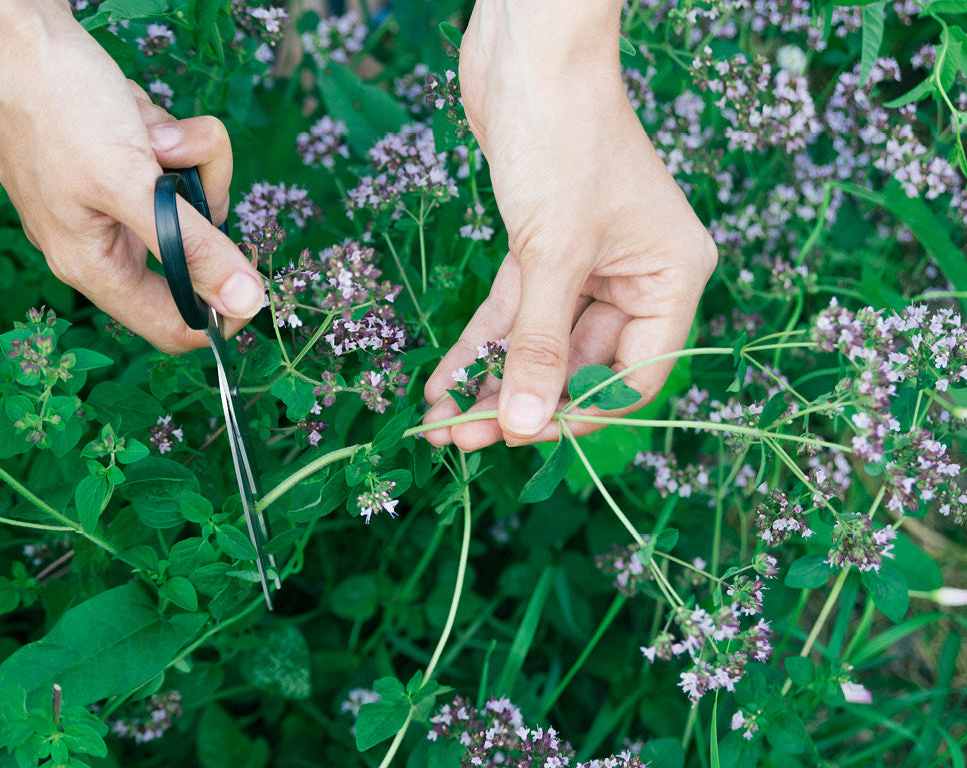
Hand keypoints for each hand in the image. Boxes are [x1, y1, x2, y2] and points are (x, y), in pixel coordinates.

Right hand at [0, 1, 263, 352]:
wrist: (20, 31)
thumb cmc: (56, 109)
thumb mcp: (129, 185)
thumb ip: (191, 247)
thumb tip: (247, 303)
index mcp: (96, 267)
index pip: (176, 326)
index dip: (222, 311)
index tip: (256, 277)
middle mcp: (109, 243)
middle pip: (198, 254)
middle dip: (205, 205)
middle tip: (181, 168)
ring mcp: (123, 202)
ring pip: (199, 201)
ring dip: (194, 161)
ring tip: (152, 134)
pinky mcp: (134, 167)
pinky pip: (185, 165)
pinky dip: (179, 137)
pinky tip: (143, 118)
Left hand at [423, 0, 716, 449]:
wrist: (529, 50)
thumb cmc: (564, 138)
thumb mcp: (553, 253)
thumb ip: (539, 345)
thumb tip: (525, 426)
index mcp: (669, 279)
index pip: (633, 377)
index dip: (577, 412)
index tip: (519, 435)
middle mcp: (635, 276)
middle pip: (576, 365)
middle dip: (516, 401)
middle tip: (459, 437)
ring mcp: (587, 262)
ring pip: (538, 341)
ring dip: (490, 380)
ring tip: (440, 422)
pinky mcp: (542, 245)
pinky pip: (513, 310)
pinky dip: (481, 341)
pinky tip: (443, 379)